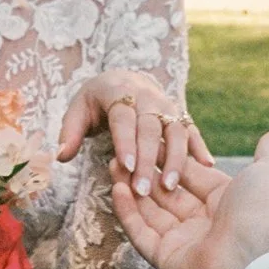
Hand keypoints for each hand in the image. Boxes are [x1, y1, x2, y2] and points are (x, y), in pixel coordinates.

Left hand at [57, 69, 213, 198]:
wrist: (123, 79)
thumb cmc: (96, 101)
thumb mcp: (77, 110)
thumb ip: (68, 132)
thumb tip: (60, 155)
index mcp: (119, 91)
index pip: (123, 118)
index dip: (125, 142)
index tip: (126, 167)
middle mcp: (147, 95)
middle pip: (150, 128)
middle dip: (148, 160)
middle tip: (143, 190)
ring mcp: (167, 104)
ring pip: (176, 130)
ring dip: (176, 158)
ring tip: (172, 186)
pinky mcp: (180, 114)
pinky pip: (192, 130)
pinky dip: (200, 146)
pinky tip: (208, 165)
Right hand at [110, 124, 268, 268]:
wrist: (256, 254)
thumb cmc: (264, 210)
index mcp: (225, 204)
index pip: (190, 176)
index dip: (169, 158)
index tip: (149, 138)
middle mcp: (204, 225)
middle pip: (167, 195)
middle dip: (145, 172)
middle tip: (123, 150)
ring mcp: (184, 245)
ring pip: (150, 213)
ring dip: (132, 188)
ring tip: (114, 163)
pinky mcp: (166, 261)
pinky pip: (141, 234)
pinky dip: (128, 212)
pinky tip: (117, 188)